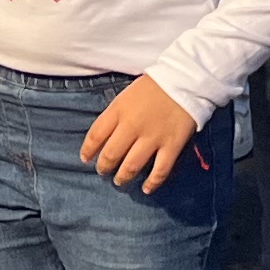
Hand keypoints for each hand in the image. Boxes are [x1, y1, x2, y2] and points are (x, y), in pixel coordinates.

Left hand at [80, 76, 199, 189]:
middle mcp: (132, 126)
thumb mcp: (126, 95)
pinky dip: (152, 182)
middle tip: (102, 171)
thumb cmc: (153, 86)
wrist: (184, 80)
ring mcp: (152, 138)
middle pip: (111, 154)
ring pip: (131, 165)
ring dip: (122, 176)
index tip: (85, 158)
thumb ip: (115, 115)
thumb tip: (105, 136)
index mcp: (118, 110)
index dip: (88, 150)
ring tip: (119, 180)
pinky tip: (147, 188)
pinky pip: (160, 170)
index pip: (95, 135)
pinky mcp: (172, 146)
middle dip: (104, 166)